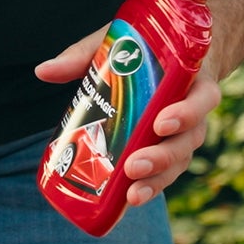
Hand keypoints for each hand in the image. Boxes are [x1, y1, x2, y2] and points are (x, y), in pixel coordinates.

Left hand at [35, 26, 221, 206]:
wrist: (168, 57)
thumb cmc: (141, 50)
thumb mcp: (116, 44)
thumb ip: (81, 55)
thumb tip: (42, 71)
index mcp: (190, 79)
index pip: (202, 99)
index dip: (187, 113)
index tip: (160, 124)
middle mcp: (194, 111)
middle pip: (188, 139)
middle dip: (162, 156)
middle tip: (134, 166)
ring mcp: (184, 134)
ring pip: (179, 161)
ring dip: (157, 179)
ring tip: (132, 194)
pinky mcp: (169, 149)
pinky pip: (166, 171)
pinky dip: (150, 185)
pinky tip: (130, 200)